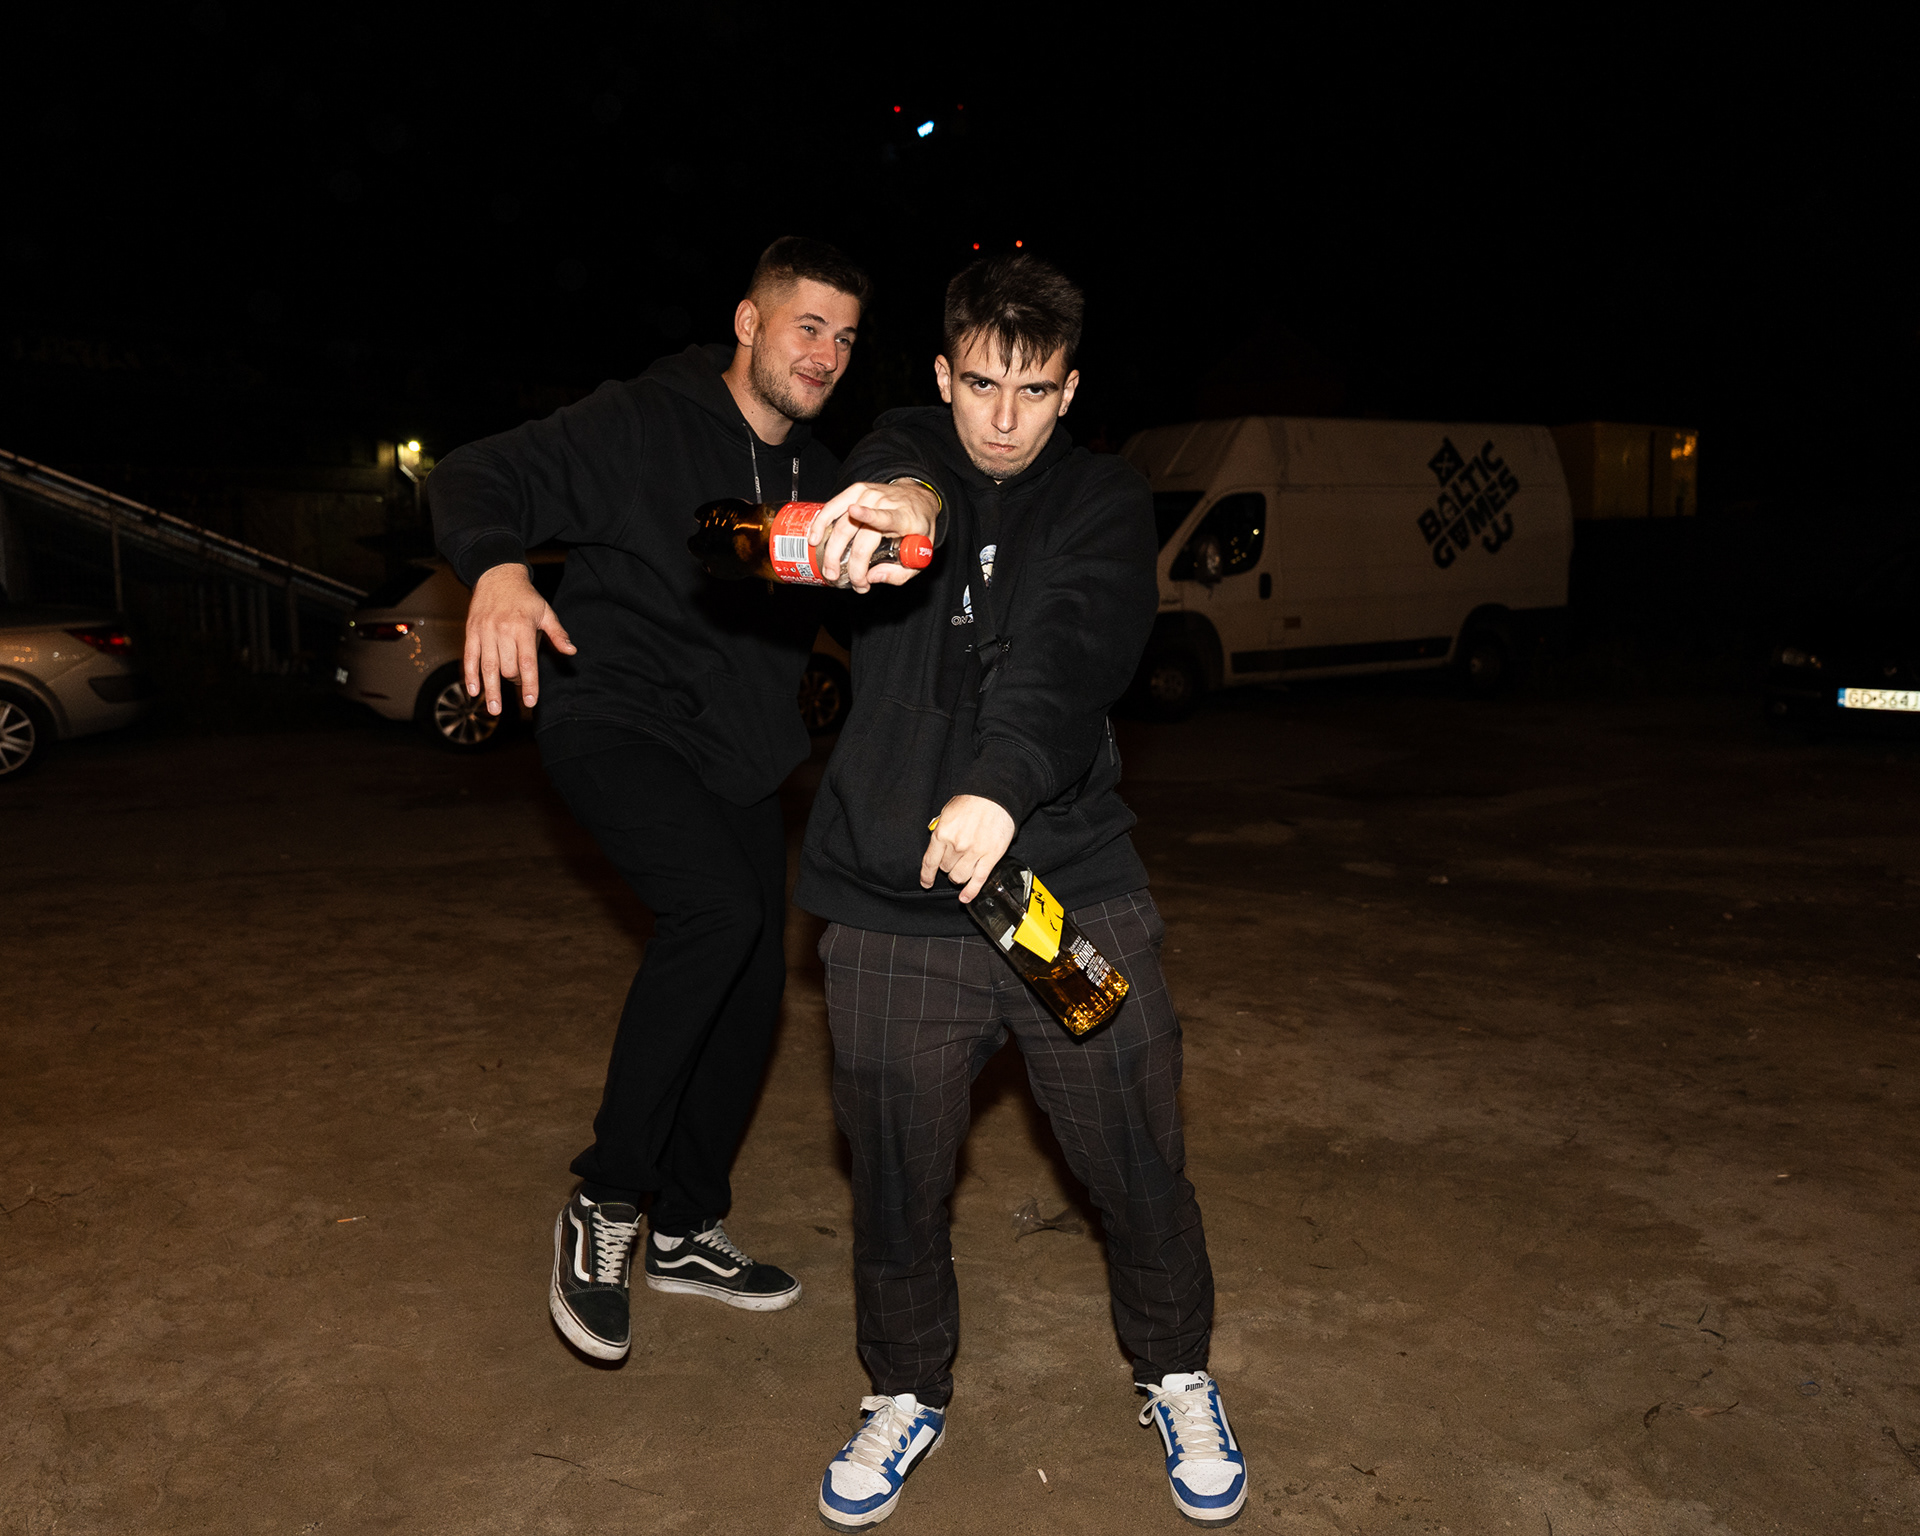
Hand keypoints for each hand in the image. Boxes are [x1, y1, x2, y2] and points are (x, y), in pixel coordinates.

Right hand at [464, 563, 575, 714]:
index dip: (529, 684)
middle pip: (507, 667)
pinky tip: (473, 691)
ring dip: (491, 690)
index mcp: (523, 628)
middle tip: (518, 682)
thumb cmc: (525, 597)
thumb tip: (571, 651)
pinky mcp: (471, 632)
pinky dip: (470, 675)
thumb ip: (558, 633)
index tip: (530, 702)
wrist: (497, 575)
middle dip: (514, 682)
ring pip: (487, 667)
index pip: (527, 662)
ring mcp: (484, 632)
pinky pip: (469, 658)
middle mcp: (502, 631)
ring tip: (494, 710)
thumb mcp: (546, 612)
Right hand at [808, 479, 938, 591]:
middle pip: (858, 534)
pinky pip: (833, 507)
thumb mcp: (921, 555)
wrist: (918, 498)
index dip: (869, 515)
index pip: (885, 516)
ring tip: (829, 570)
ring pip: (842, 524)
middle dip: (851, 563)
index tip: (854, 511)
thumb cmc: (918, 529)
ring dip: (832, 550)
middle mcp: (884, 503)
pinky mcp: (856, 490)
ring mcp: (868, 495)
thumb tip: (872, 577)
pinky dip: (821, 523)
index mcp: (902, 518)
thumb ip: (900, 573)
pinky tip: (814, 538)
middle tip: (848, 582)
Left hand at [920, 794, 1016, 901]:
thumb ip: (941, 830)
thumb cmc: (973, 800)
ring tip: (964, 868)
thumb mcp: (948, 811)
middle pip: (946, 869)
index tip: (926, 882)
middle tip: (955, 859)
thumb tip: (937, 844)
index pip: (930, 861)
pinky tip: (965, 898)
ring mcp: (974, 852)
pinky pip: (978, 880)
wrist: (996, 795)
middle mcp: (957, 845)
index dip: (927, 875)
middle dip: (949, 866)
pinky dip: (971, 891)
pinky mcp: (991, 856)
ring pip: (960, 877)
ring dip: (959, 876)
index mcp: (943, 833)